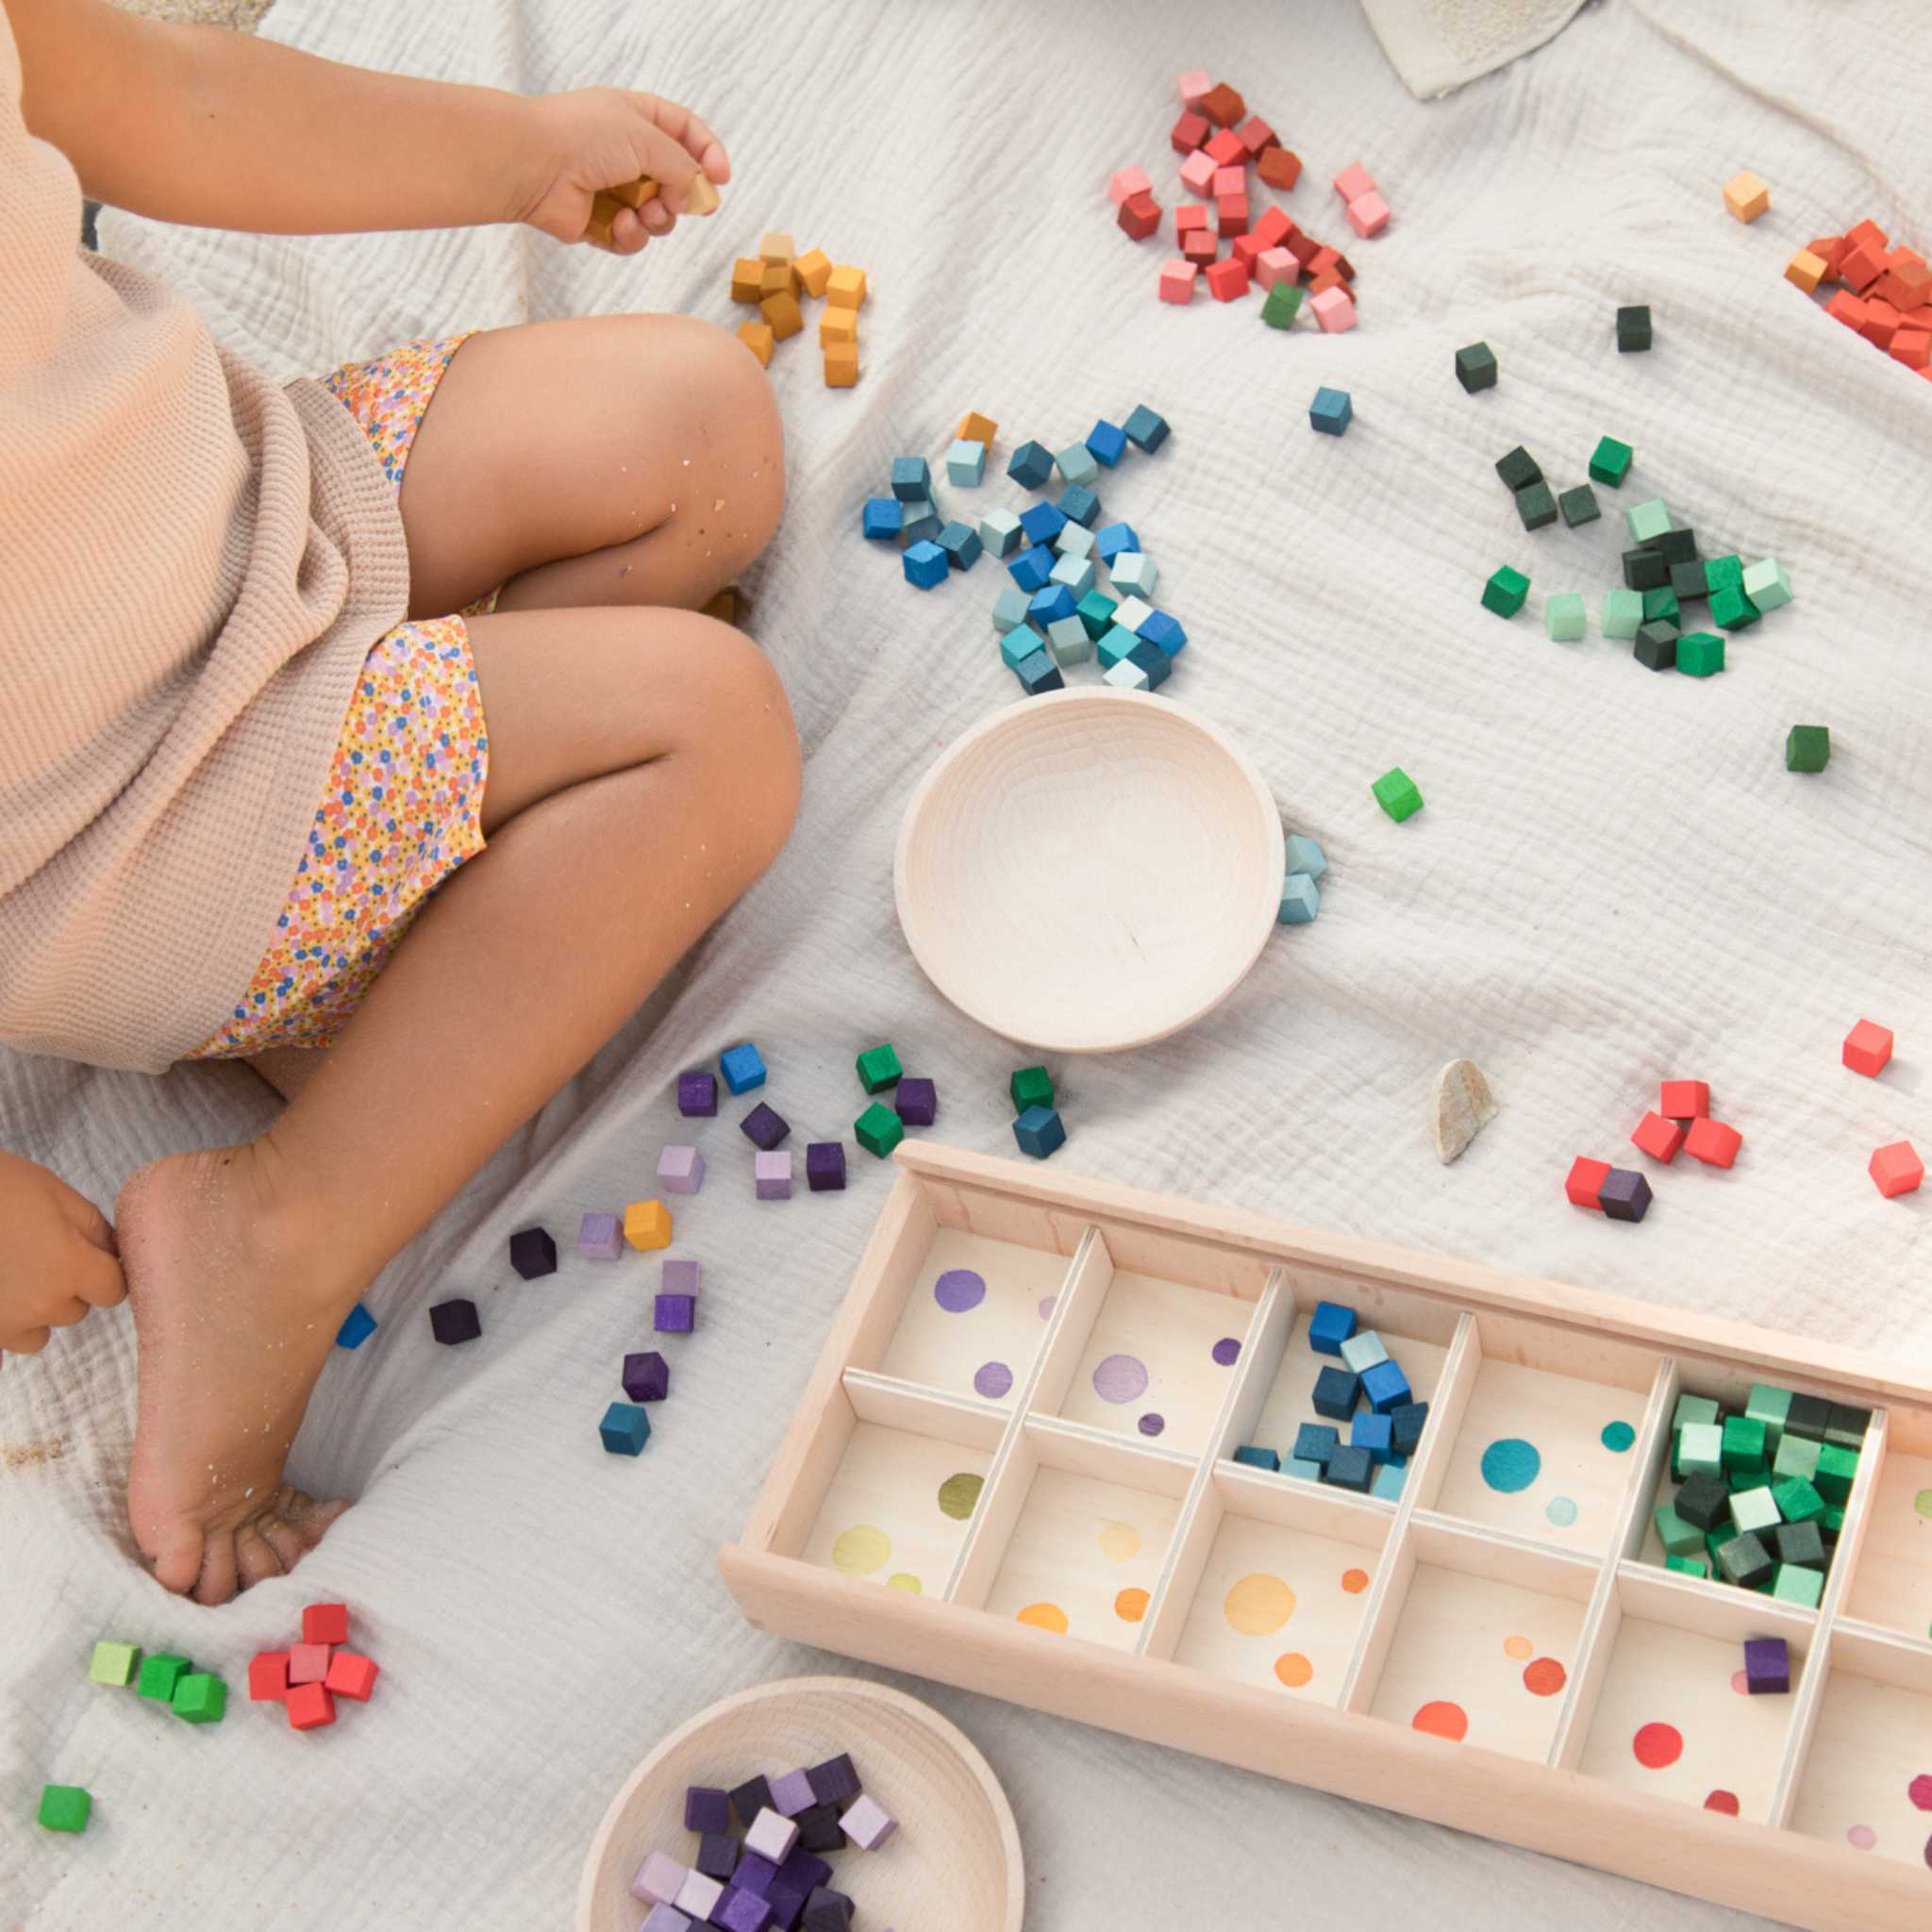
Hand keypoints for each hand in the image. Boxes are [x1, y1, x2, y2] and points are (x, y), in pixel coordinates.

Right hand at [0, 1150, 125, 1363]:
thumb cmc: (2, 1188)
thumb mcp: (59, 1195)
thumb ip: (95, 1229)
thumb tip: (112, 1252)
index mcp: (72, 1268)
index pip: (114, 1290)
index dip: (105, 1272)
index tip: (90, 1258)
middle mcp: (43, 1304)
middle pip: (75, 1311)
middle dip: (67, 1287)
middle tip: (39, 1255)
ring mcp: (5, 1323)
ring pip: (39, 1334)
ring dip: (34, 1312)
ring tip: (12, 1276)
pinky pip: (4, 1339)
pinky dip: (3, 1320)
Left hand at [515, 87, 727, 254]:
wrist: (532, 164)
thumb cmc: (583, 136)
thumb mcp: (647, 137)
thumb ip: (682, 166)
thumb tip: (694, 194)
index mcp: (635, 117)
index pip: (685, 132)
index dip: (708, 154)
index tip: (722, 178)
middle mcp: (625, 152)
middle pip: (676, 180)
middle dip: (682, 196)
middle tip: (678, 203)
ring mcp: (612, 188)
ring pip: (658, 216)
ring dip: (658, 218)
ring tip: (643, 212)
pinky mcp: (599, 223)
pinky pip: (632, 238)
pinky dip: (631, 235)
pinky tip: (619, 224)